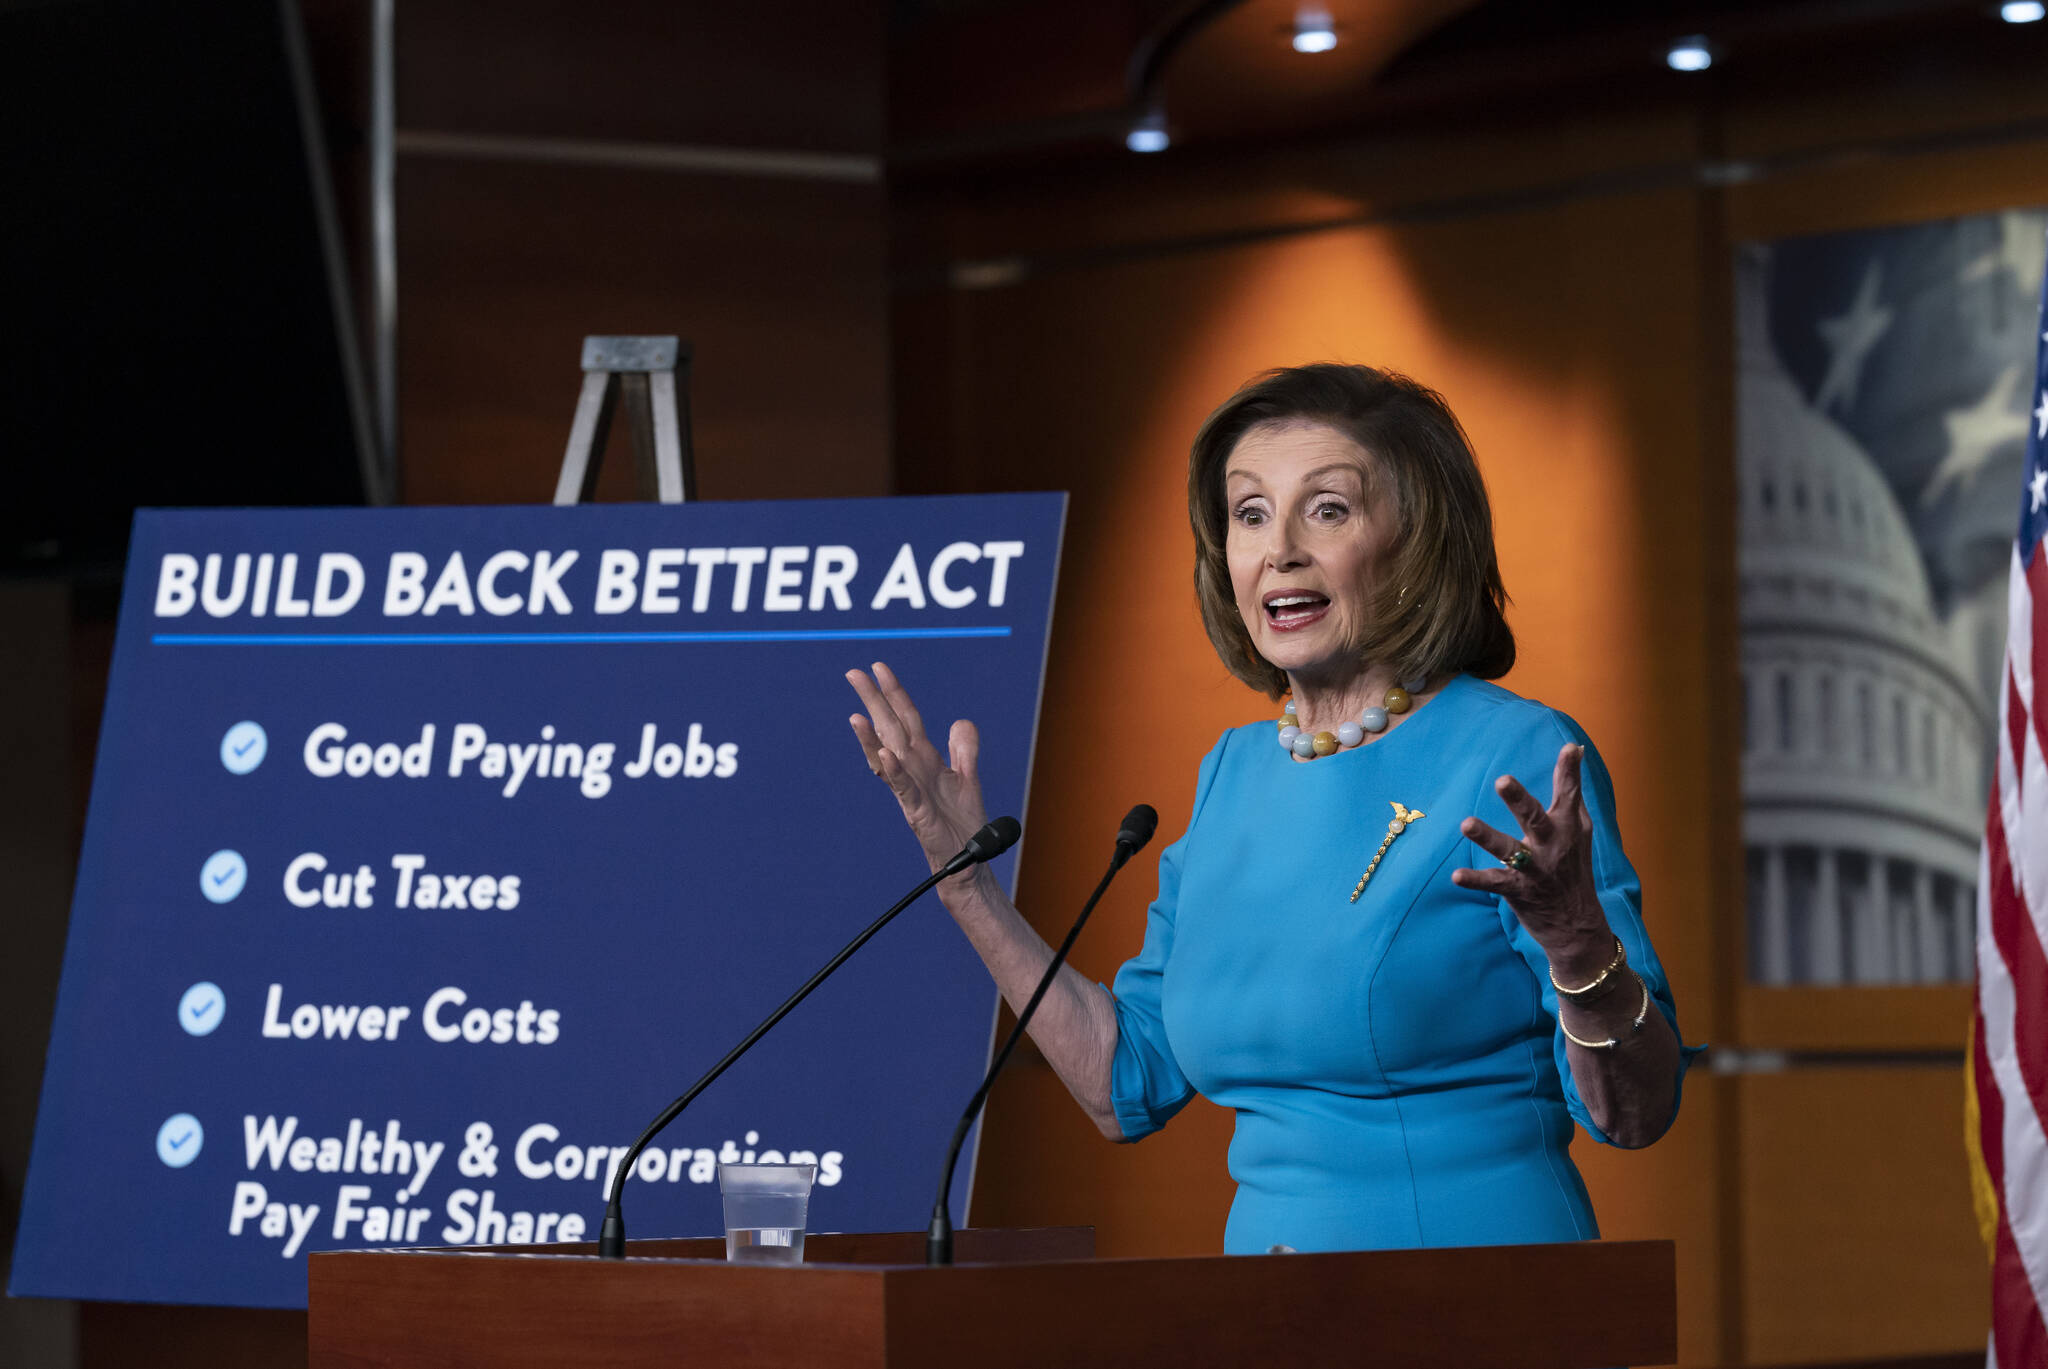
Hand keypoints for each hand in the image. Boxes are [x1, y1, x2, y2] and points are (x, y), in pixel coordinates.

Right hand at [846, 661, 990, 884]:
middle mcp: (913, 771)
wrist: (969, 861)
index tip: (879, 667)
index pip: (906, 718)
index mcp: (924, 760)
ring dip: (871, 736)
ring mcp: (912, 791)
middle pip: (890, 728)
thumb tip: (960, 721)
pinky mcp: (918, 812)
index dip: (894, 692)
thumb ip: (964, 749)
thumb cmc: (962, 824)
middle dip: (873, 700)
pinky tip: (885, 756)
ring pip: (887, 757)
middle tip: (853, 673)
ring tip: (856, 713)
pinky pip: (904, 789)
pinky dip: (894, 772)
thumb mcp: (968, 778)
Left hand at [1451, 742, 1611, 976]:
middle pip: (1535, 818)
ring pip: (1509, 850)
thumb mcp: (1582, 832)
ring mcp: (1535, 869)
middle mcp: (1553, 846)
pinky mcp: (1519, 891)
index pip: (1569, 795)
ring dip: (1487, 837)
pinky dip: (1475, 880)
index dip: (1570, 771)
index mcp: (1568, 828)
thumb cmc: (1575, 868)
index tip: (1569, 749)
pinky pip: (1494, 883)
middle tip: (1502, 781)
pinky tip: (1456, 876)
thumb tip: (1576, 750)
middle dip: (1519, 800)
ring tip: (1466, 824)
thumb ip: (1574, 794)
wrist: (1577, 925)